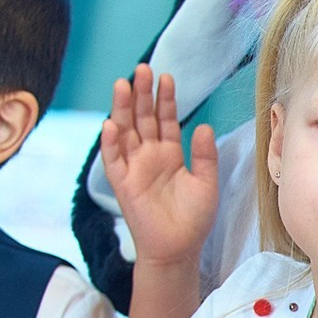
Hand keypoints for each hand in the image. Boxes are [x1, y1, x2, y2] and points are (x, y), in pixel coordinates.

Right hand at [104, 65, 220, 268]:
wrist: (178, 249)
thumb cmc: (193, 219)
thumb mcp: (206, 183)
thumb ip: (204, 155)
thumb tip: (203, 125)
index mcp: (169, 153)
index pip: (165, 119)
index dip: (165, 99)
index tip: (167, 77)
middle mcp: (149, 156)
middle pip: (142, 118)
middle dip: (142, 94)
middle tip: (143, 68)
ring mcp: (134, 168)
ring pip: (125, 132)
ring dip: (122, 109)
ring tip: (123, 84)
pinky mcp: (123, 184)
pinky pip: (113, 160)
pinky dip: (111, 143)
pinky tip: (111, 124)